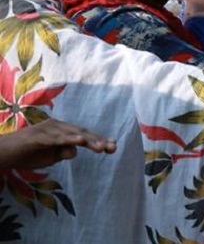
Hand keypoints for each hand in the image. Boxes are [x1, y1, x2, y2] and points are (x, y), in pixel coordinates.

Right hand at [0, 119, 116, 168]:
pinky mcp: (38, 136)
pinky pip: (56, 138)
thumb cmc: (26, 154)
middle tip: (112, 147)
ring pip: (72, 134)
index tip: (113, 146)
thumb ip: (62, 154)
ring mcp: (47, 129)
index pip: (83, 136)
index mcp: (61, 131)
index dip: (98, 140)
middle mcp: (57, 126)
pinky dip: (68, 139)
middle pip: (81, 133)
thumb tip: (74, 151)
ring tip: (101, 147)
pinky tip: (79, 141)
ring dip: (87, 140)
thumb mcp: (49, 158)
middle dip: (97, 140)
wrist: (2, 153)